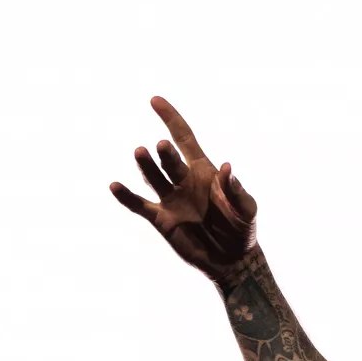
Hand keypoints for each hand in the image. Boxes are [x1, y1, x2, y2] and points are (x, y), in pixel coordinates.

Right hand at [109, 96, 259, 284]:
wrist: (232, 260)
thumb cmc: (242, 230)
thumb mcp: (246, 209)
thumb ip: (236, 190)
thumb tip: (225, 167)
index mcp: (204, 172)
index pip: (184, 138)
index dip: (171, 119)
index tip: (155, 101)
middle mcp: (183, 181)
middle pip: (170, 160)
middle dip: (165, 153)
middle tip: (161, 146)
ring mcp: (171, 199)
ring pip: (153, 177)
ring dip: (146, 166)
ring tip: (141, 152)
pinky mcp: (161, 219)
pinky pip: (139, 205)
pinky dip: (126, 197)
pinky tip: (115, 185)